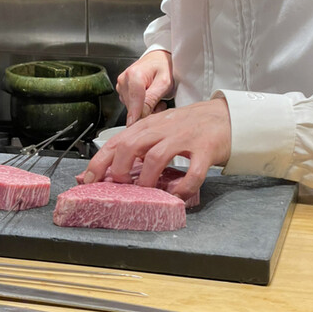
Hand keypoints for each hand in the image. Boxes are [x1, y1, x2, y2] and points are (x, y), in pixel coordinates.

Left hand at [83, 98, 231, 200]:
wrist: (226, 116)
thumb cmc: (189, 126)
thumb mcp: (159, 130)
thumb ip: (138, 145)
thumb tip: (110, 167)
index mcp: (149, 125)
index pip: (116, 141)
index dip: (99, 162)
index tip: (86, 180)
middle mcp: (163, 129)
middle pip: (130, 146)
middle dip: (119, 170)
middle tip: (122, 186)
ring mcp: (184, 138)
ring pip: (156, 157)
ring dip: (147, 179)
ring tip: (147, 191)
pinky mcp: (206, 150)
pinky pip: (192, 173)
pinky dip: (182, 188)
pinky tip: (177, 195)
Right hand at [116, 50, 173, 125]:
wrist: (157, 58)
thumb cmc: (163, 66)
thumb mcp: (164, 83)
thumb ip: (152, 99)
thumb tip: (141, 115)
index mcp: (134, 76)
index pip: (134, 103)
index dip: (136, 117)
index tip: (134, 128)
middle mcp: (124, 80)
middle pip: (132, 107)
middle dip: (146, 111)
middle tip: (160, 103)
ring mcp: (121, 84)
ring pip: (131, 107)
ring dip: (144, 108)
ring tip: (155, 97)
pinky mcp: (121, 89)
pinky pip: (130, 104)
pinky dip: (140, 105)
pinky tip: (148, 97)